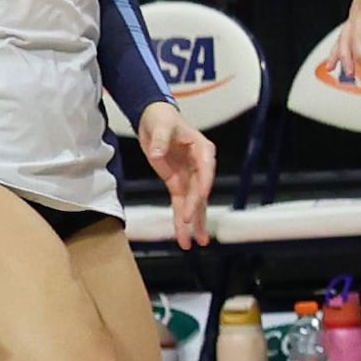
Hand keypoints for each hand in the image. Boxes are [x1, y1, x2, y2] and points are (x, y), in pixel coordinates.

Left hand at [139, 101, 215, 247]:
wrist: (155, 118)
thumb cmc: (162, 118)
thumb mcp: (161, 125)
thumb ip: (161, 140)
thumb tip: (158, 154)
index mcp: (202, 150)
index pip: (206, 170)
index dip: (204, 185)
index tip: (200, 198)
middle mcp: (200, 166)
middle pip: (200, 192)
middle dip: (196, 210)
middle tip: (191, 225)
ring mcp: (189, 177)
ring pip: (194, 203)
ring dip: (194, 222)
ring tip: (196, 242)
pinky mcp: (177, 182)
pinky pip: (180, 203)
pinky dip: (181, 218)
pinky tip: (184, 234)